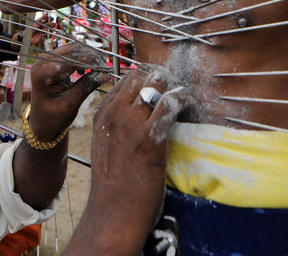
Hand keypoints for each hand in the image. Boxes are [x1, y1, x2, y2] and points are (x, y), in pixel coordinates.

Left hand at [27, 42, 108, 141]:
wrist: (41, 120)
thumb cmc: (52, 116)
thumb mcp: (70, 104)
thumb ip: (86, 87)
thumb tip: (106, 74)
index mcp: (42, 73)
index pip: (70, 60)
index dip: (90, 62)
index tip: (106, 69)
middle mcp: (42, 62)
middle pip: (72, 50)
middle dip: (91, 57)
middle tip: (105, 69)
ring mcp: (46, 59)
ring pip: (73, 48)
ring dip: (88, 56)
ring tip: (98, 69)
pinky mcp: (52, 60)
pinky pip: (70, 52)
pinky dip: (82, 57)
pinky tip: (86, 70)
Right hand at [64, 70, 187, 255]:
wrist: (113, 212)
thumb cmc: (112, 184)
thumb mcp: (105, 145)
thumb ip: (115, 125)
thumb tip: (135, 113)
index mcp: (102, 114)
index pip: (125, 80)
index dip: (145, 77)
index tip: (158, 82)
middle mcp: (115, 113)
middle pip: (140, 76)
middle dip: (159, 76)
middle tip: (172, 84)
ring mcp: (132, 123)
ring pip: (156, 85)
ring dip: (171, 84)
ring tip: (180, 92)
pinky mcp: (150, 137)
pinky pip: (169, 104)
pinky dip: (180, 98)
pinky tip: (185, 101)